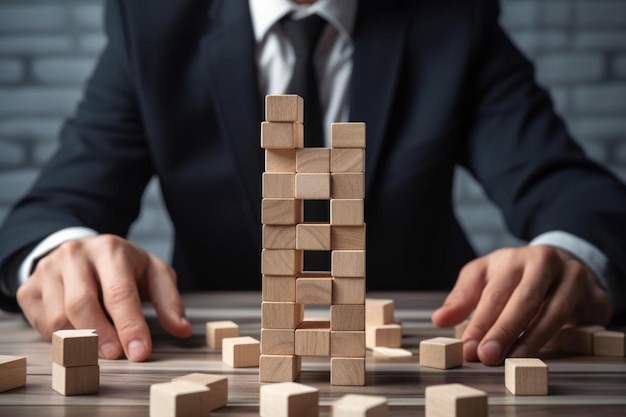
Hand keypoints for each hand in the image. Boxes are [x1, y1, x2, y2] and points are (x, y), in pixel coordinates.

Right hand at [16, 234, 191, 360]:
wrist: (82, 250)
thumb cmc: (123, 266)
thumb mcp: (153, 273)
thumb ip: (169, 300)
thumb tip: (182, 328)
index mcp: (111, 249)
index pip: (120, 292)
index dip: (130, 326)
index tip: (139, 352)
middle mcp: (76, 255)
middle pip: (83, 304)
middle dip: (101, 336)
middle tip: (116, 357)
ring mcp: (49, 270)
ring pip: (59, 316)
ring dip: (80, 340)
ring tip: (98, 348)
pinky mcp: (29, 287)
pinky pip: (41, 323)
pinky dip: (61, 338)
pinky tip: (78, 337)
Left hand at [431, 246, 612, 364]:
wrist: (561, 263)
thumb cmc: (515, 275)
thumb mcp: (484, 278)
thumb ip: (462, 298)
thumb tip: (439, 319)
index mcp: (512, 258)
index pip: (494, 293)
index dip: (480, 322)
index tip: (468, 347)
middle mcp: (544, 262)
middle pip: (524, 299)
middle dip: (504, 330)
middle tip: (487, 356)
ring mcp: (572, 277)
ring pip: (554, 310)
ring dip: (533, 337)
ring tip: (514, 359)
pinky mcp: (593, 295)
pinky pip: (579, 319)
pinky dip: (562, 336)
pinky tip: (545, 352)